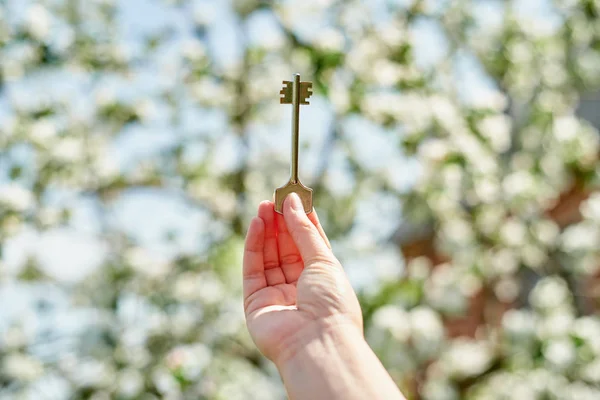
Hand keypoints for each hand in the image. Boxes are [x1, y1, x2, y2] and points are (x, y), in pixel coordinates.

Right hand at [243, 193, 362, 365]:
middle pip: (286, 249)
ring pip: (268, 257)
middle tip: (274, 198)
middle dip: (280, 223)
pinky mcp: (255, 303)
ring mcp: (277, 296)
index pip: (309, 245)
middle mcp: (299, 288)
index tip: (294, 198)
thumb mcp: (324, 260)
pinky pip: (253, 270)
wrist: (318, 343)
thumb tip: (292, 201)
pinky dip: (253, 246)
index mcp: (322, 280)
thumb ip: (304, 231)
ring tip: (263, 206)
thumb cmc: (331, 303)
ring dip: (266, 230)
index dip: (300, 222)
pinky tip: (257, 224)